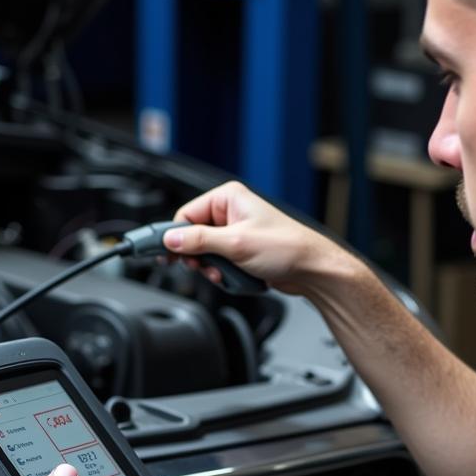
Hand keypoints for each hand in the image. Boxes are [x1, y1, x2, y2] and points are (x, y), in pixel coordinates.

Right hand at [164, 181, 355, 296]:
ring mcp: (236, 233)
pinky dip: (224, 274)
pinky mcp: (241, 252)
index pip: (186, 215)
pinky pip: (219, 264)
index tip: (164, 253)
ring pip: (205, 254)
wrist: (311, 270)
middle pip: (193, 236)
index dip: (175, 237)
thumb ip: (199, 241)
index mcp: (228, 198)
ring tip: (227, 273)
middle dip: (198, 257)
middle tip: (202, 267)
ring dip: (212, 268)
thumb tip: (171, 240)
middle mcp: (231, 212)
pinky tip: (236, 277)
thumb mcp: (235, 243)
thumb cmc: (286, 247)